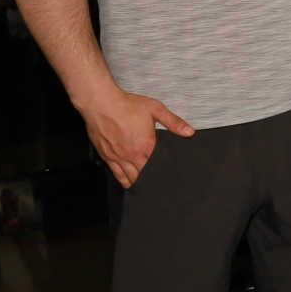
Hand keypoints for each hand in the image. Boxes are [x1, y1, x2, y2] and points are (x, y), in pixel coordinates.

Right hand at [80, 84, 195, 188]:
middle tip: (157, 186)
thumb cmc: (126, 106)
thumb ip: (174, 122)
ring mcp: (118, 157)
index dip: (163, 173)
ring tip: (145, 188)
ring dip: (137, 183)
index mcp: (145, 146)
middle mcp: (131, 155)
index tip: (168, 178)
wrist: (101, 103)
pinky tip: (127, 183)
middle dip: (150, 181)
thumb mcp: (155, 110)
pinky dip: (122, 180)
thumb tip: (189, 131)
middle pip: (143, 176)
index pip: (157, 166)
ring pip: (129, 177)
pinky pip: (116, 174)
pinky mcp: (106, 156)